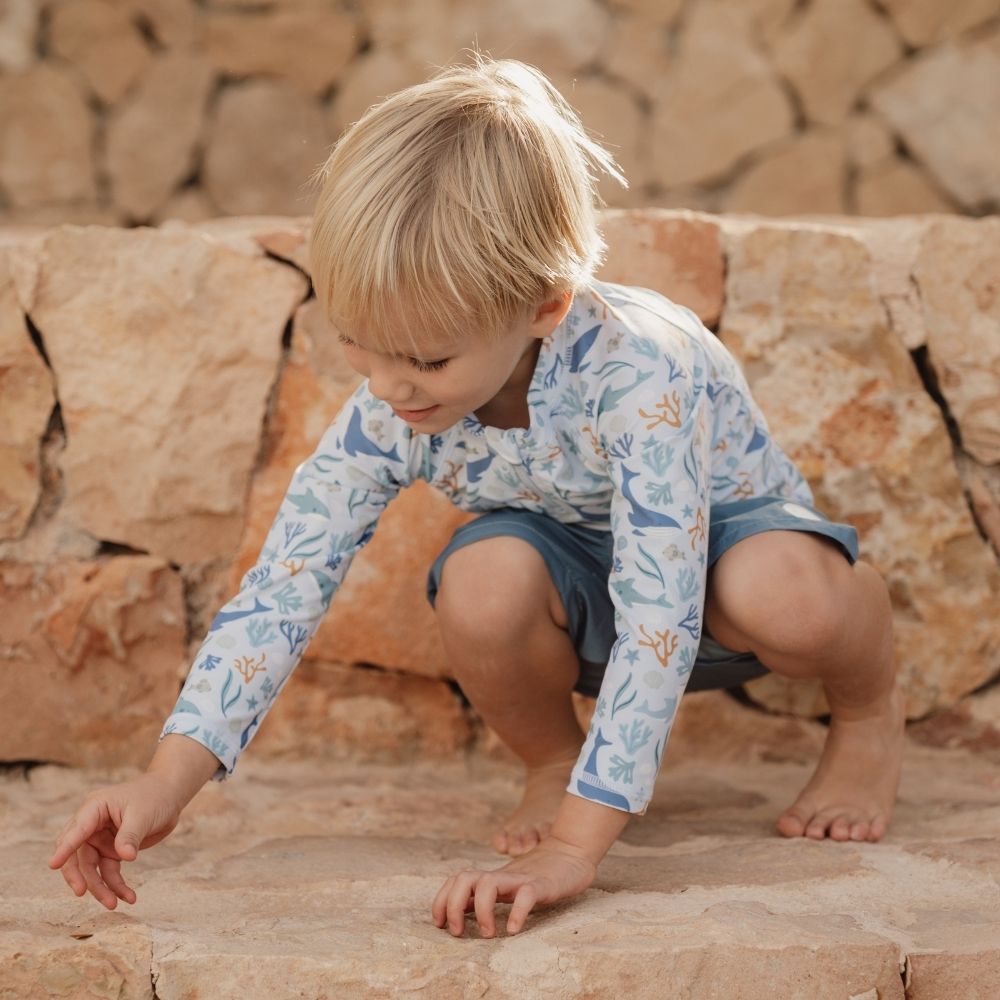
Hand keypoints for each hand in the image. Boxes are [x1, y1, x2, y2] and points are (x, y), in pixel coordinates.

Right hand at [47, 774, 183, 908]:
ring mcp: (101, 839)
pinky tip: (128, 897)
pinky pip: (109, 871)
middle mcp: (93, 825)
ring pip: (92, 869)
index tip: (53, 865)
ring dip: (100, 887)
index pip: (76, 830)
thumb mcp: (143, 814)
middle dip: (79, 875)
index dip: (64, 848)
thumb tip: (125, 857)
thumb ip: (130, 836)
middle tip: (81, 892)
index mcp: (95, 808)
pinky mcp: (112, 849)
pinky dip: (116, 885)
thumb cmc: (154, 796)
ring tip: (114, 904)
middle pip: (77, 854)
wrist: (170, 794)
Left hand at [431, 835, 596, 937]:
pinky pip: (526, 895)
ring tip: (488, 934)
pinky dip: (516, 913)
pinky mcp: (542, 884)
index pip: (457, 881)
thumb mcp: (509, 885)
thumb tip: (462, 913)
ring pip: (489, 884)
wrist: (572, 852)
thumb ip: (489, 895)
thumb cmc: (540, 874)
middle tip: (458, 933)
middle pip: (464, 879)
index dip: (441, 900)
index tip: (440, 924)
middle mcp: (502, 875)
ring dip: (482, 911)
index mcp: (492, 877)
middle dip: (453, 906)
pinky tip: (513, 930)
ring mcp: (520, 878)